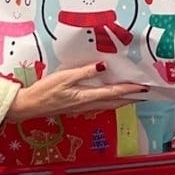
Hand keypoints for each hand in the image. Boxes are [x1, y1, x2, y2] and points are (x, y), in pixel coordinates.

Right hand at [4, 62, 145, 122]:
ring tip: (133, 95)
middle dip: (131, 98)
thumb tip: (103, 66)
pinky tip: (111, 98)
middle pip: (115, 102)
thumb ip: (85, 72)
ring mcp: (83, 108)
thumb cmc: (45, 91)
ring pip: (108, 105)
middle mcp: (88, 105)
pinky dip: (110, 101)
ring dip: (122, 100)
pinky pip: (100, 105)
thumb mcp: (64, 77)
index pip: (114, 92)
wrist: (29, 106)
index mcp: (86, 96)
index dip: (130, 89)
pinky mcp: (78, 108)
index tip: (143, 87)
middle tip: (145, 93)